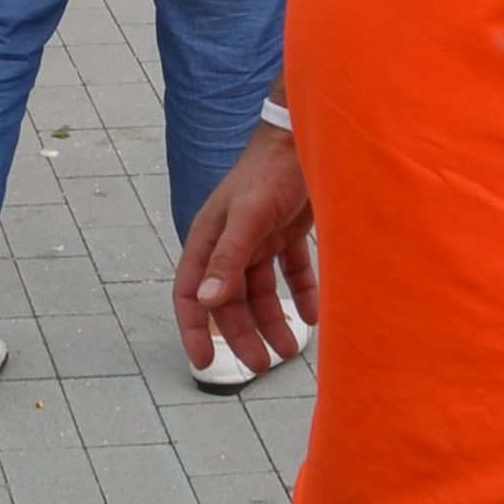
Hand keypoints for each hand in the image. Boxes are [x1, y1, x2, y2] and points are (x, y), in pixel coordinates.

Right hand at [172, 125, 316, 376]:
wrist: (306, 138)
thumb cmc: (270, 172)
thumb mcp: (248, 217)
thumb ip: (228, 259)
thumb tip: (207, 301)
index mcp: (209, 238)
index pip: (190, 292)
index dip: (194, 328)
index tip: (204, 363)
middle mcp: (230, 242)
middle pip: (230, 300)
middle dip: (244, 334)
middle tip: (263, 365)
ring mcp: (259, 238)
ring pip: (261, 291)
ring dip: (274, 320)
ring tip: (291, 350)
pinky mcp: (286, 232)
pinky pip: (291, 272)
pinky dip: (301, 294)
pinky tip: (313, 315)